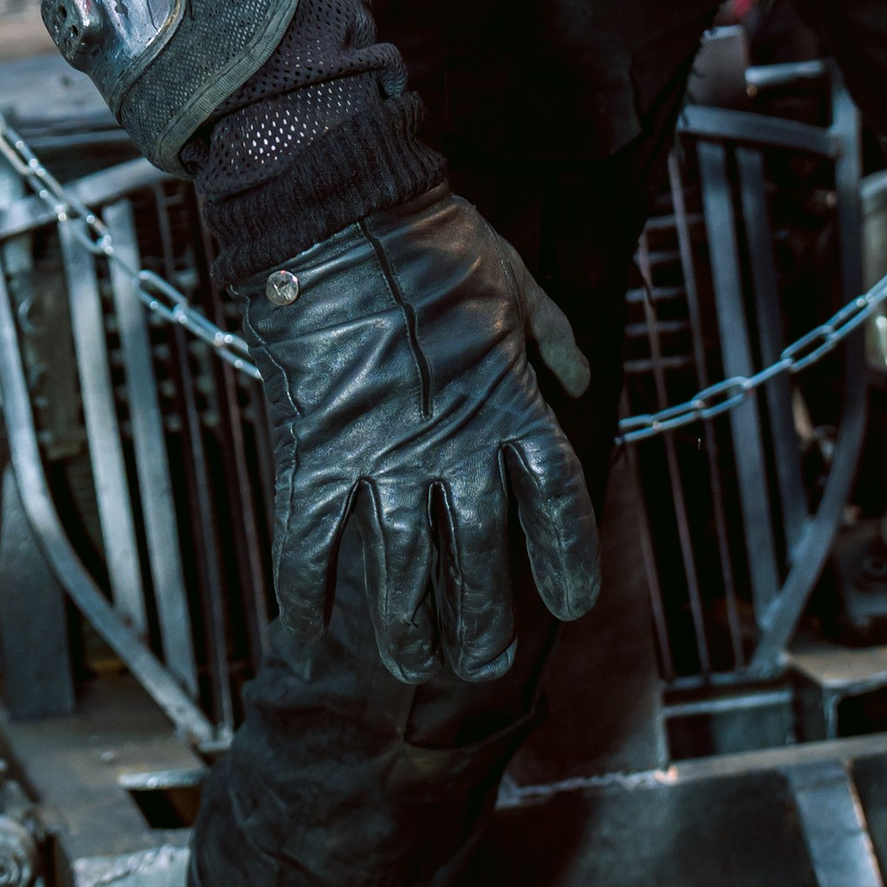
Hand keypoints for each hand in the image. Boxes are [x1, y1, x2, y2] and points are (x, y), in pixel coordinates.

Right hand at [238, 190, 599, 684]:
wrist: (343, 219)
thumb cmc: (436, 243)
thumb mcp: (520, 284)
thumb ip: (555, 340)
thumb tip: (583, 379)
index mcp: (510, 406)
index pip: (555, 504)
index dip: (566, 560)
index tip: (570, 603)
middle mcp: (453, 447)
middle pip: (476, 560)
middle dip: (481, 623)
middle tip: (481, 662)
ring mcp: (384, 458)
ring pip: (399, 572)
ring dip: (405, 630)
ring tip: (412, 666)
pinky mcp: (319, 454)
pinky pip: (310, 543)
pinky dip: (305, 595)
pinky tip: (303, 637)